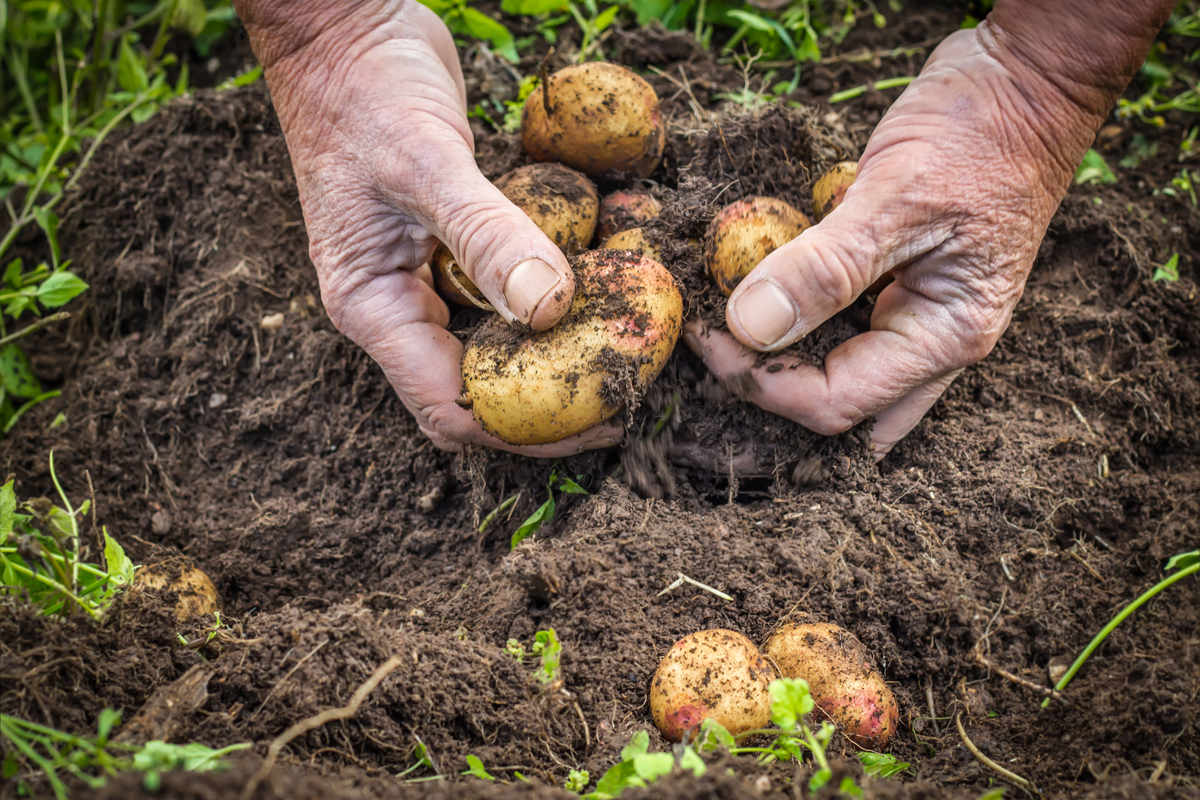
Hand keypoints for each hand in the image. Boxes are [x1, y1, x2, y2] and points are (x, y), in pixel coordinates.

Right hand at [234, 0, 620, 453]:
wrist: (347, 28)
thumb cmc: (365, 89)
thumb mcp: (426, 162)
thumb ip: (487, 235)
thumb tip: (550, 311)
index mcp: (374, 307)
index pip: (450, 407)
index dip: (525, 430)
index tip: (599, 422)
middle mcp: (399, 305)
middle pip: (478, 389)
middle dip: (549, 402)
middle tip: (624, 392)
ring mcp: (427, 276)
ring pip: (499, 340)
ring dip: (557, 347)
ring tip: (623, 346)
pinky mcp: (456, 243)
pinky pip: (509, 286)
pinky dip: (553, 289)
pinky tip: (602, 278)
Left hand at [684, 1, 1168, 459]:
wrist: (1028, 80)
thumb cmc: (982, 130)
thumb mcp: (897, 195)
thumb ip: (825, 267)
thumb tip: (749, 327)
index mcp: (945, 335)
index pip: (834, 401)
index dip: (760, 380)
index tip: (706, 332)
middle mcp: (933, 338)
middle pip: (834, 401)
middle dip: (766, 382)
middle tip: (709, 335)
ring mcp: (916, 312)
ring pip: (834, 367)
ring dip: (777, 351)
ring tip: (722, 312)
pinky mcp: (897, 281)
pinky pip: (837, 320)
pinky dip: (794, 310)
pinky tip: (758, 283)